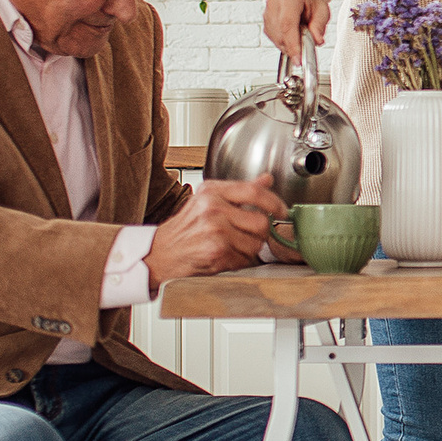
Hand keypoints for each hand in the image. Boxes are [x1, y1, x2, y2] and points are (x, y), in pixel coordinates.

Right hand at [147, 174, 289, 286]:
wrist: (159, 254)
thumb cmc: (184, 229)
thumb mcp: (208, 201)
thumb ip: (239, 191)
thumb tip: (267, 179)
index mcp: (212, 191)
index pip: (255, 191)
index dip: (275, 203)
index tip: (282, 211)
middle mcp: (213, 207)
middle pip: (261, 221)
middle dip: (260, 233)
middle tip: (249, 236)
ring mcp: (214, 229)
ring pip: (256, 243)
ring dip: (249, 249)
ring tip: (231, 247)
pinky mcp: (216, 250)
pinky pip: (244, 259)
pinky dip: (239, 261)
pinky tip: (224, 256)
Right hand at [262, 0, 327, 55]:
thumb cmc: (310, 1)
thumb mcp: (322, 10)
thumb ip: (319, 25)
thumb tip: (317, 41)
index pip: (287, 24)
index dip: (292, 44)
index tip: (298, 59)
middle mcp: (274, 3)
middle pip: (280, 33)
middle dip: (293, 48)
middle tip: (305, 53)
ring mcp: (267, 12)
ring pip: (276, 38)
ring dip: (289, 46)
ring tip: (301, 38)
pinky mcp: (265, 22)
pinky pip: (274, 39)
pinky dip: (284, 43)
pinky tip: (293, 37)